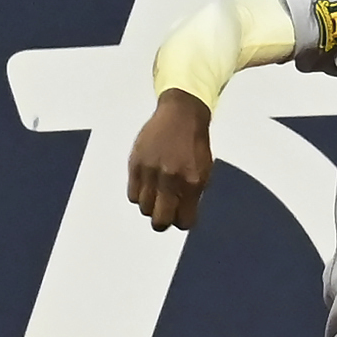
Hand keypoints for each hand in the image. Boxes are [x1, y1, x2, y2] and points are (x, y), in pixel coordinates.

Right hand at [128, 91, 216, 230]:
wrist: (181, 115)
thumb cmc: (194, 144)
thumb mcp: (203, 171)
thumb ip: (193, 195)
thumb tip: (181, 216)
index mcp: (192, 182)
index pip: (184, 221)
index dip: (182, 221)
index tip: (181, 216)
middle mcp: (170, 178)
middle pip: (160, 221)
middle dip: (163, 221)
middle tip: (165, 213)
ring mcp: (151, 171)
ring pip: (144, 208)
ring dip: (151, 205)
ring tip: (156, 192)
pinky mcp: (136, 164)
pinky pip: (133, 194)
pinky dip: (139, 194)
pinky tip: (147, 184)